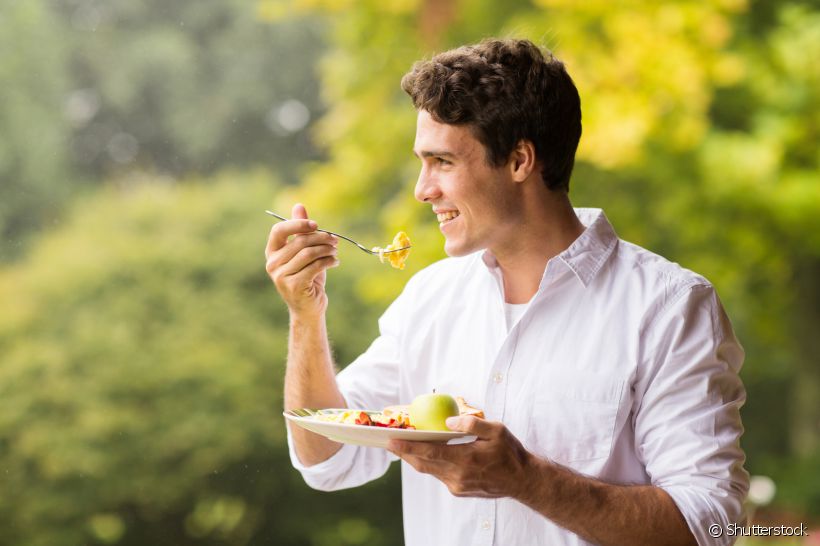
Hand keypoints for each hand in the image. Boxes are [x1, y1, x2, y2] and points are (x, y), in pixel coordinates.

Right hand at [265, 203, 338, 317]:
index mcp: (271, 253)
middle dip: (321, 238)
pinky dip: (329, 261)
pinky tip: (335, 262)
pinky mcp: (294, 286)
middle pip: (299, 242)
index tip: (316, 225)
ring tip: (335, 251)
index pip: (278, 231)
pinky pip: (315, 266)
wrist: (309, 308)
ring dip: (326, 250)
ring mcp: (281, 276)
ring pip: (308, 253)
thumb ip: (300, 230)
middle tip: (335, 240)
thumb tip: (298, 205)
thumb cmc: (307, 277)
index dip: (297, 224)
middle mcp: (272, 264)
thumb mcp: (304, 252)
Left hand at [387, 416, 533, 498]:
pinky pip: (439, 474)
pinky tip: (425, 453)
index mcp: (466, 459)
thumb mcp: (496, 430)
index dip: (408, 446)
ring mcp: (457, 485)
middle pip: (423, 463)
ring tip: (402, 445)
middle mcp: (458, 476)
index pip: (430, 452)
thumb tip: (448, 422)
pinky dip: (429, 463)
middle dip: (404, 452)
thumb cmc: (510, 453)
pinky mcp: (458, 490)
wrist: (522, 481)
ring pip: (429, 470)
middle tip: (389, 440)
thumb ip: (471, 424)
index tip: (391, 440)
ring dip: (415, 458)